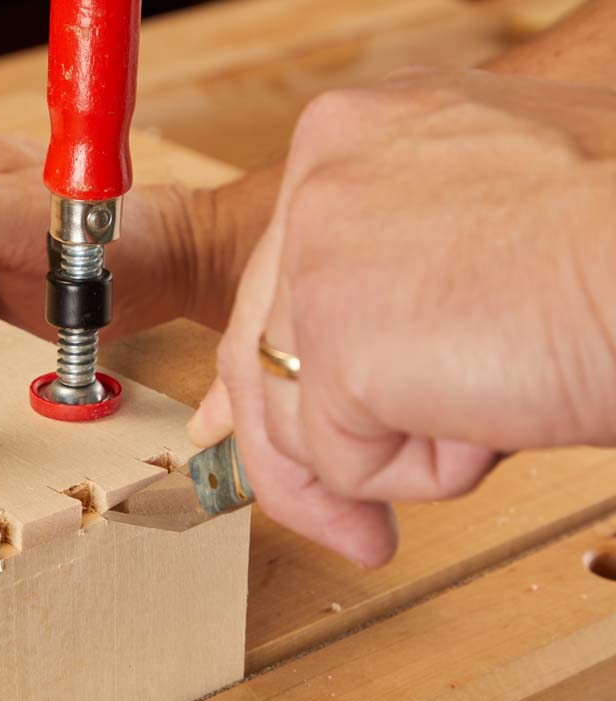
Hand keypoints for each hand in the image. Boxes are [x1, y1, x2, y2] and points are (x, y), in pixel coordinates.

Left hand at [188, 66, 615, 565]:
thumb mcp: (484, 219)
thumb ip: (396, 268)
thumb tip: (332, 369)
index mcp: (356, 135)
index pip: (275, 273)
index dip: (271, 362)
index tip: (238, 422)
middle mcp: (321, 180)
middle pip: (262, 349)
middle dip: (298, 454)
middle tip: (351, 524)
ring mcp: (320, 262)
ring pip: (301, 417)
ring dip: (394, 455)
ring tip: (497, 418)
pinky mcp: (341, 346)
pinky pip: (349, 460)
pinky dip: (431, 470)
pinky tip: (503, 413)